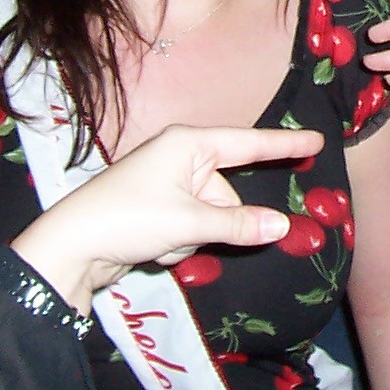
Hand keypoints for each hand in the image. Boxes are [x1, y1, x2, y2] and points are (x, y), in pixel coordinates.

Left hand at [11, 124, 324, 310]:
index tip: (317, 140)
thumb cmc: (129, 218)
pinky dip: (180, 243)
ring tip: (161, 243)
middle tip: (187, 235)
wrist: (72, 247)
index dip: (284, 144)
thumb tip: (284, 225)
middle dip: (216, 222)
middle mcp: (181, 157)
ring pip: (211, 216)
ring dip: (194, 237)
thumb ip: (238, 224)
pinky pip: (192, 226)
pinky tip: (153, 248)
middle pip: (228, 193)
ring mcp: (169, 183)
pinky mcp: (160, 208)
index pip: (248, 143)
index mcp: (189, 144)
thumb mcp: (188, 223)